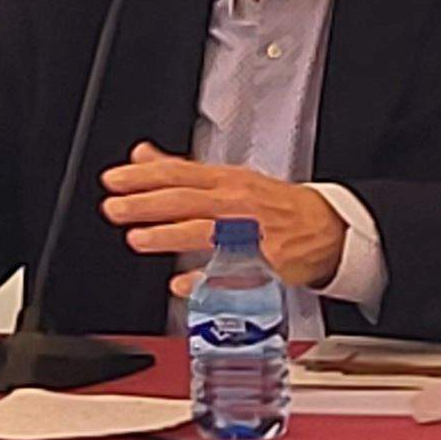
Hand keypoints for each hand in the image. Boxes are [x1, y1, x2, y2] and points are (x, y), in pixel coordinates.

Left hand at [99, 142, 343, 296]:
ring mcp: (250, 234)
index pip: (179, 173)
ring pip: (205, 232)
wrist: (326, 229)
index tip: (114, 180)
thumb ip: (182, 170)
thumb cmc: (274, 206)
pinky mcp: (262, 264)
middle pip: (187, 200)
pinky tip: (180, 284)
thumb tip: (142, 155)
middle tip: (115, 208)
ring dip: (169, 236)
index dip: (144, 176)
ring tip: (138, 239)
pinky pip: (231, 274)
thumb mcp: (229, 178)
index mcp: (226, 181)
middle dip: (147, 204)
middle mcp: (236, 204)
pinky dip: (206, 280)